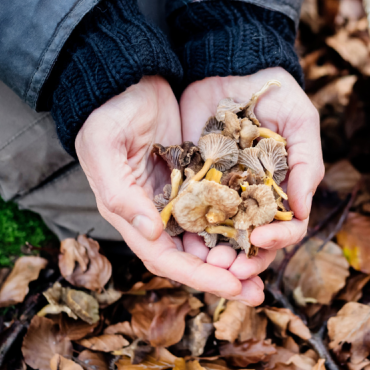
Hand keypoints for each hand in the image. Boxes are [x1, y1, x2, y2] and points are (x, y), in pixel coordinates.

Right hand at [76, 76, 264, 304]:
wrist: (127, 76)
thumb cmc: (108, 111)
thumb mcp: (104, 147)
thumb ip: (121, 194)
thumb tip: (153, 235)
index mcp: (130, 212)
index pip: (165, 257)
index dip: (198, 276)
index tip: (231, 287)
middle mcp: (153, 212)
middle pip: (191, 256)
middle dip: (223, 277)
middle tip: (258, 292)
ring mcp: (176, 196)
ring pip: (208, 237)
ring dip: (233, 256)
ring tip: (265, 271)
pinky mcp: (195, 178)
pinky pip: (219, 209)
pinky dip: (237, 224)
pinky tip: (262, 233)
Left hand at [179, 68, 324, 284]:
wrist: (232, 66)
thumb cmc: (275, 93)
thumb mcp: (300, 122)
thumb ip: (307, 164)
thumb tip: (304, 211)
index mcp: (283, 189)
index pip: (287, 227)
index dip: (278, 239)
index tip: (260, 238)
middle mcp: (254, 198)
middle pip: (253, 242)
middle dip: (244, 261)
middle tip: (229, 269)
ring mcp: (224, 192)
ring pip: (222, 236)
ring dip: (216, 256)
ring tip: (206, 264)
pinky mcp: (195, 182)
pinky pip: (192, 213)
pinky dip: (188, 232)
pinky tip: (182, 243)